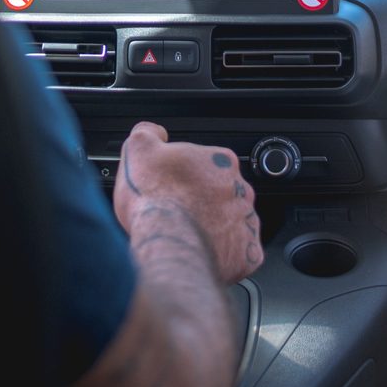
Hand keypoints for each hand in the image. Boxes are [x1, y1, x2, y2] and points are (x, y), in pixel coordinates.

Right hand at [113, 121, 263, 284]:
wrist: (167, 243)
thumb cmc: (154, 199)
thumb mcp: (139, 148)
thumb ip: (149, 132)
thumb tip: (156, 132)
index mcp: (221, 161)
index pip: (211, 162)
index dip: (190, 174)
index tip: (175, 185)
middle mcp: (241, 189)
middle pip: (223, 192)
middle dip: (205, 201)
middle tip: (180, 210)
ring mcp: (246, 222)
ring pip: (232, 222)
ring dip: (216, 227)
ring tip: (189, 234)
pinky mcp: (247, 254)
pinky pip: (240, 252)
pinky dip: (225, 253)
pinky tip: (204, 252)